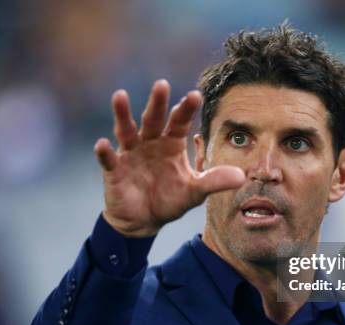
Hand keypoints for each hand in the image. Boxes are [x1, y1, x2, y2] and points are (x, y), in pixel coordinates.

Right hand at [94, 80, 245, 236]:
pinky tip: (102, 144)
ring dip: (123, 114)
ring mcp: (130, 154)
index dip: (186, 109)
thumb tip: (242, 176)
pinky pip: (108, 159)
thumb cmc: (170, 200)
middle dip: (157, 103)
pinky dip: (104, 153)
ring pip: (126, 131)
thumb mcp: (195, 191)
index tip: (195, 95)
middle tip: (162, 84)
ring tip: (120, 96)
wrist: (144, 221)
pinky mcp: (114, 170)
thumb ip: (214, 181)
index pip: (179, 121)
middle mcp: (150, 143)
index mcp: (171, 144)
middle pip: (153, 119)